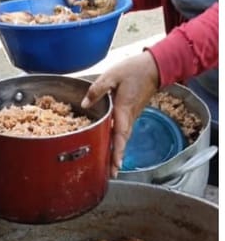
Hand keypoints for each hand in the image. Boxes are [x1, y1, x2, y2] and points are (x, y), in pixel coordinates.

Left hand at [82, 51, 159, 176]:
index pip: (120, 134)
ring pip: (124, 137)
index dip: (117, 150)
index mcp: (124, 109)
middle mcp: (129, 116)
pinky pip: (124, 131)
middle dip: (116, 158)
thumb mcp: (112, 75)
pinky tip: (112, 147)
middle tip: (111, 174)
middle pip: (122, 141)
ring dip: (118, 152)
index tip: (115, 164)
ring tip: (111, 167)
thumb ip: (97, 89)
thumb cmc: (134, 70)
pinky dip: (119, 142)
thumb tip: (85, 104)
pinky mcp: (131, 113)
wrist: (155, 67)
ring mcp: (132, 116)